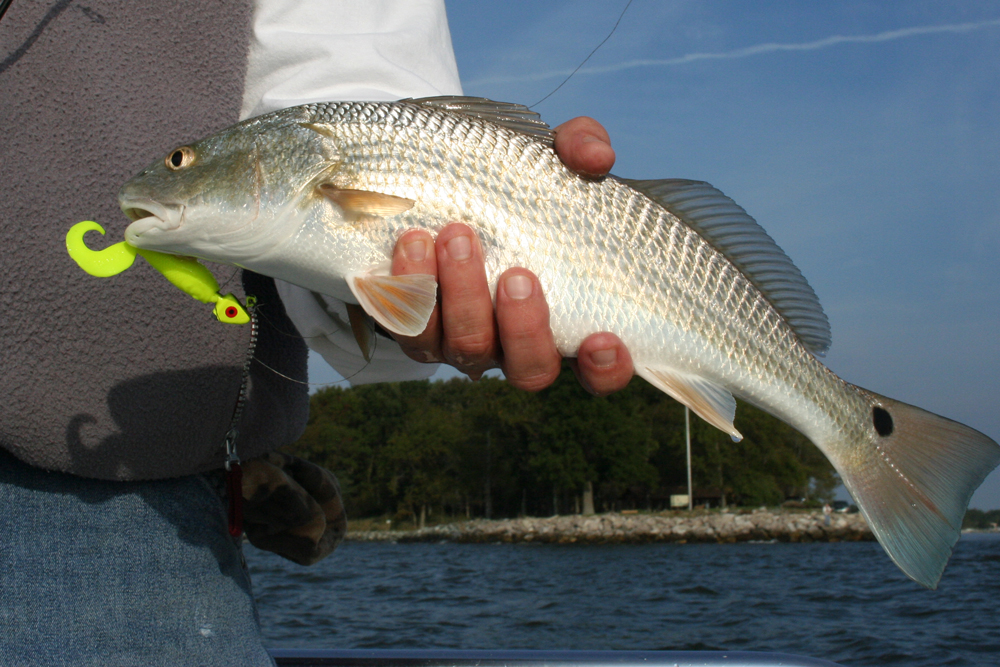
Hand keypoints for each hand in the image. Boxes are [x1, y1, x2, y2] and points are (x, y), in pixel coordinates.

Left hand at [389, 117, 633, 394]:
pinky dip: (406, 290)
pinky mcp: (413, 327)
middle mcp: (516, 345)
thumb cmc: (511, 185)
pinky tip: (408, 244)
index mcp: (566, 320)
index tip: (602, 338)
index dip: (605, 370)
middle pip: (529, 370)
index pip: (600, 372)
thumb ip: (580, 149)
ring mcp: (464, 342)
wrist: (434, 183)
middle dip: (522, 327)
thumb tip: (597, 158)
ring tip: (453, 236)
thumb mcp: (549, 158)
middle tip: (515, 273)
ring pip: (464, 349)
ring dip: (460, 298)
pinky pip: (405, 327)